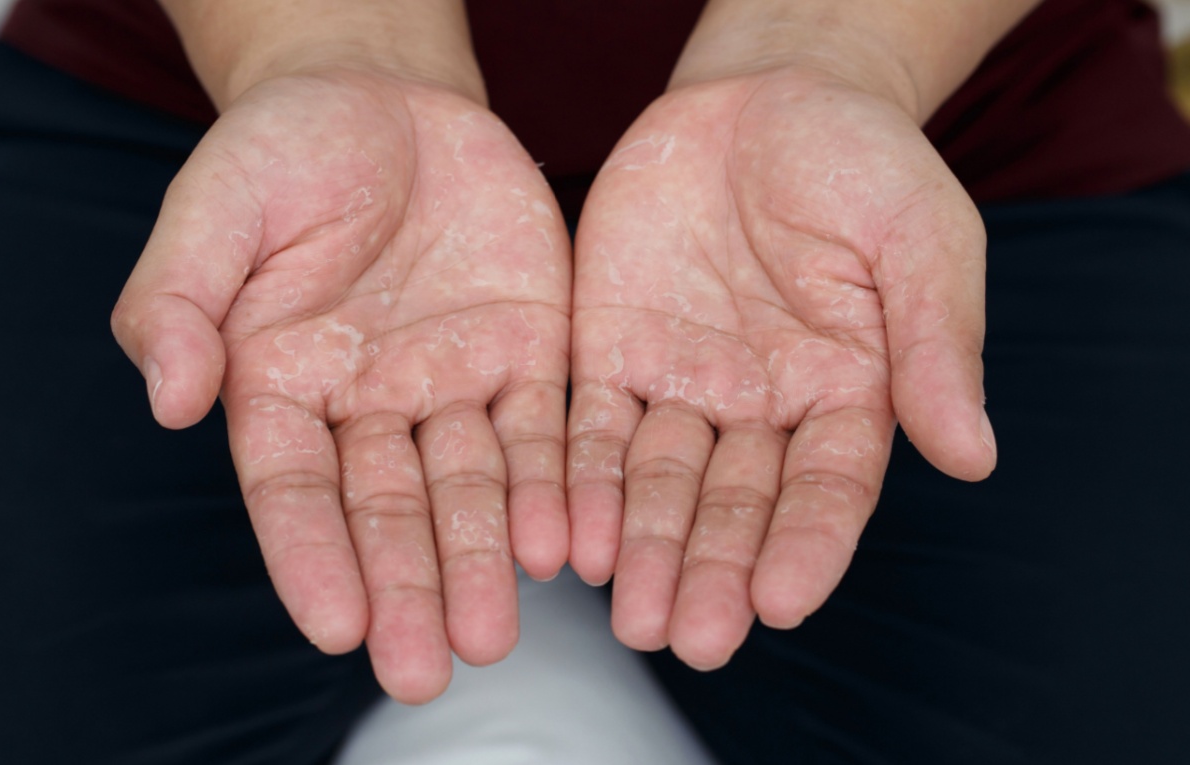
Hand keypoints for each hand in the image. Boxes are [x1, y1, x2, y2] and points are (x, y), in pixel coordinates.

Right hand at [112, 70, 570, 701]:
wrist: (388, 96)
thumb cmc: (285, 148)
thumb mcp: (214, 206)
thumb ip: (179, 300)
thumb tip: (173, 403)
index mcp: (281, 385)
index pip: (295, 489)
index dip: (314, 556)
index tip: (337, 626)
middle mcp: (370, 405)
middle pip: (390, 510)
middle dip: (407, 588)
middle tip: (426, 669)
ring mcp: (453, 384)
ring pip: (471, 487)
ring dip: (483, 561)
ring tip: (493, 634)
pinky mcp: (527, 353)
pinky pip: (543, 430)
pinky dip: (552, 487)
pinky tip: (560, 544)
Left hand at [568, 69, 994, 668]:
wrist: (764, 93)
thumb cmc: (861, 160)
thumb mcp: (919, 237)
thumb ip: (936, 344)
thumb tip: (972, 457)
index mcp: (846, 394)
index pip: (827, 490)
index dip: (806, 546)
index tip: (781, 603)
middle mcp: (759, 408)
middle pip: (733, 505)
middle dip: (712, 571)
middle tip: (689, 639)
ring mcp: (681, 382)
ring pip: (657, 482)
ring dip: (641, 548)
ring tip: (625, 615)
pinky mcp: (611, 350)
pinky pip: (588, 425)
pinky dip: (577, 481)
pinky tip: (567, 536)